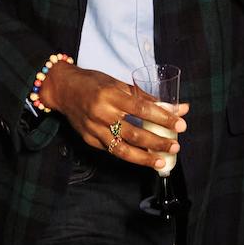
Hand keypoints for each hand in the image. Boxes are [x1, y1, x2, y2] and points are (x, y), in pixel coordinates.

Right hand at [39, 61, 189, 170]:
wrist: (63, 89)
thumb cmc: (94, 83)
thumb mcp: (119, 84)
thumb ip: (147, 97)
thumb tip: (178, 108)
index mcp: (111, 95)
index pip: (142, 108)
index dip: (162, 118)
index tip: (180, 124)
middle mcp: (101, 113)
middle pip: (134, 133)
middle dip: (157, 142)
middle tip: (175, 145)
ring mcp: (94, 129)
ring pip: (122, 149)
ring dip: (144, 158)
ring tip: (161, 161)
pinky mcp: (89, 139)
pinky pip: (112, 151)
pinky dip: (129, 156)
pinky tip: (143, 159)